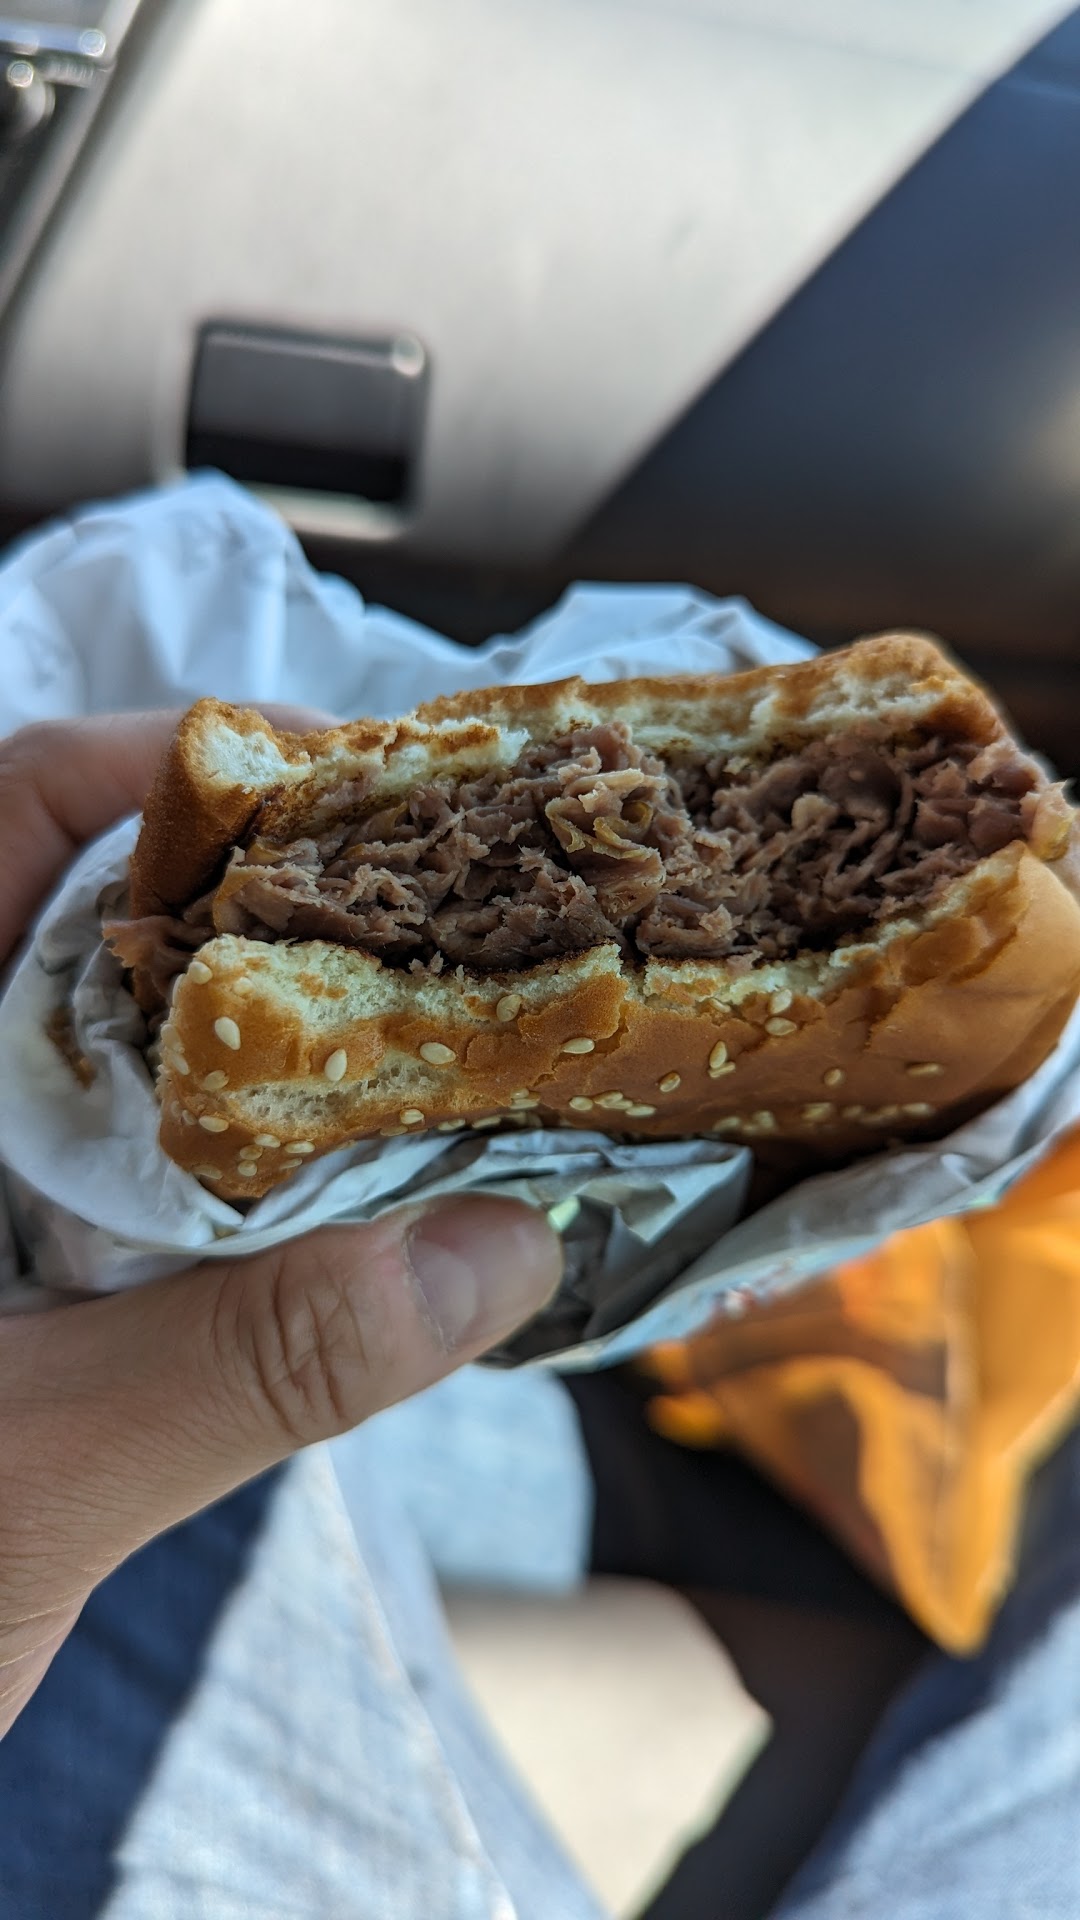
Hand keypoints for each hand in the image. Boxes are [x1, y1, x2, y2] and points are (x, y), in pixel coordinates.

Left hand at [0, 714, 561, 1734]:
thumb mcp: (35, 1479)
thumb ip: (259, 1358)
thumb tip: (499, 1252)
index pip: (7, 808)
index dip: (165, 764)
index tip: (338, 780)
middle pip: (86, 902)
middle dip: (262, 890)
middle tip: (435, 904)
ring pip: (122, 1032)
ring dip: (266, 1025)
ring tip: (426, 1020)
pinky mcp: (4, 1253)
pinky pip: (132, 1147)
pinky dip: (241, 1142)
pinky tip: (343, 1175)